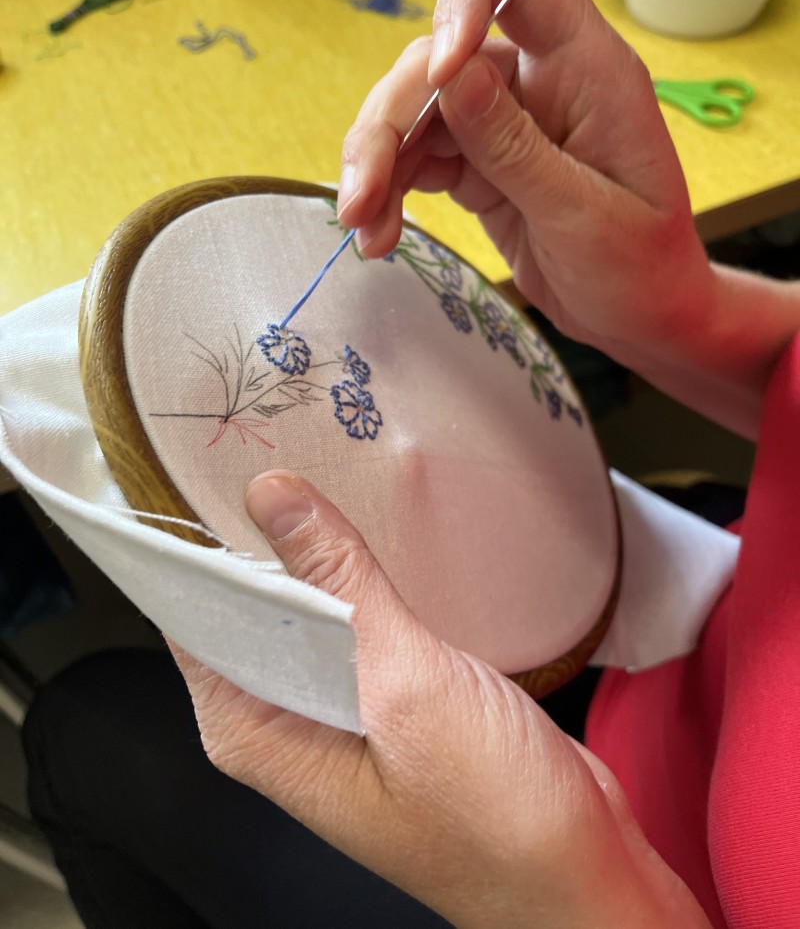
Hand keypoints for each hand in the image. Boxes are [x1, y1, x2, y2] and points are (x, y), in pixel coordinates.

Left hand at [172, 471, 710, 928]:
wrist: (579, 871)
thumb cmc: (492, 818)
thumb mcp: (405, 683)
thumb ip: (339, 584)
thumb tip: (273, 499)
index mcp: (258, 732)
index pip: (196, 618)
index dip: (199, 542)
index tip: (217, 468)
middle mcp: (287, 724)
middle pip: (248, 609)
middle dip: (261, 538)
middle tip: (283, 457)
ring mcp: (338, 710)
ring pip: (306, 612)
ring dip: (318, 557)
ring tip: (323, 480)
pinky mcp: (387, 697)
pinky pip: (354, 623)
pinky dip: (362, 583)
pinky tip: (371, 543)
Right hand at [336, 0, 713, 369]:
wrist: (639, 316)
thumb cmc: (638, 267)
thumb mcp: (582, 213)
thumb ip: (514, 146)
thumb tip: (448, 75)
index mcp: (585, 66)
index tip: (440, 74)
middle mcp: (537, 77)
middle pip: (435, 58)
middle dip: (388, 123)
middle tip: (359, 202)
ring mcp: (503, 119)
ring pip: (414, 110)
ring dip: (376, 164)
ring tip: (364, 230)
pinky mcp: (477, 162)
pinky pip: (416, 156)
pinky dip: (388, 190)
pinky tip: (378, 236)